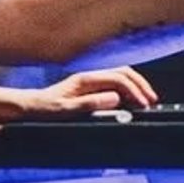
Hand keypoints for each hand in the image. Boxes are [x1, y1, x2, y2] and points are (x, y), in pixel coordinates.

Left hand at [17, 67, 158, 115]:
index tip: (143, 104)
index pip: (119, 78)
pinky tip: (131, 100)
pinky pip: (114, 83)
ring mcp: (91, 81)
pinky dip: (128, 89)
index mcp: (86, 80)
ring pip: (121, 76)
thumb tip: (115, 98)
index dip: (134, 91)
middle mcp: (90, 77)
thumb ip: (91, 104)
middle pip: (124, 72)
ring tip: (146, 100)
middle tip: (151, 101)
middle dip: (141, 84)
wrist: (32, 107)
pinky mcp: (91, 87)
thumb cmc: (46, 109)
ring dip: (136, 86)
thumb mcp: (67, 110)